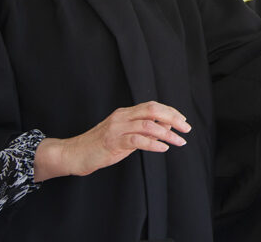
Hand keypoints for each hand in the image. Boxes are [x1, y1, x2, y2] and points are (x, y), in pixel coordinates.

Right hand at [34, 101, 190, 180]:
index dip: (170, 112)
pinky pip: (137, 140)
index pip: (153, 106)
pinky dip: (153, 143)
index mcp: (125, 113)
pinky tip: (163, 148)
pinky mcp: (112, 142)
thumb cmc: (100, 146)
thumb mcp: (124, 135)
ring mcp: (117, 128)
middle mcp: (122, 117)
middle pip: (153, 110)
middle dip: (173, 118)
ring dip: (167, 133)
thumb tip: (166, 127)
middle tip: (186, 129)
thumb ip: (142, 130)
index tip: (183, 120)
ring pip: (148, 125)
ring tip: (179, 141)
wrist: (73, 154)